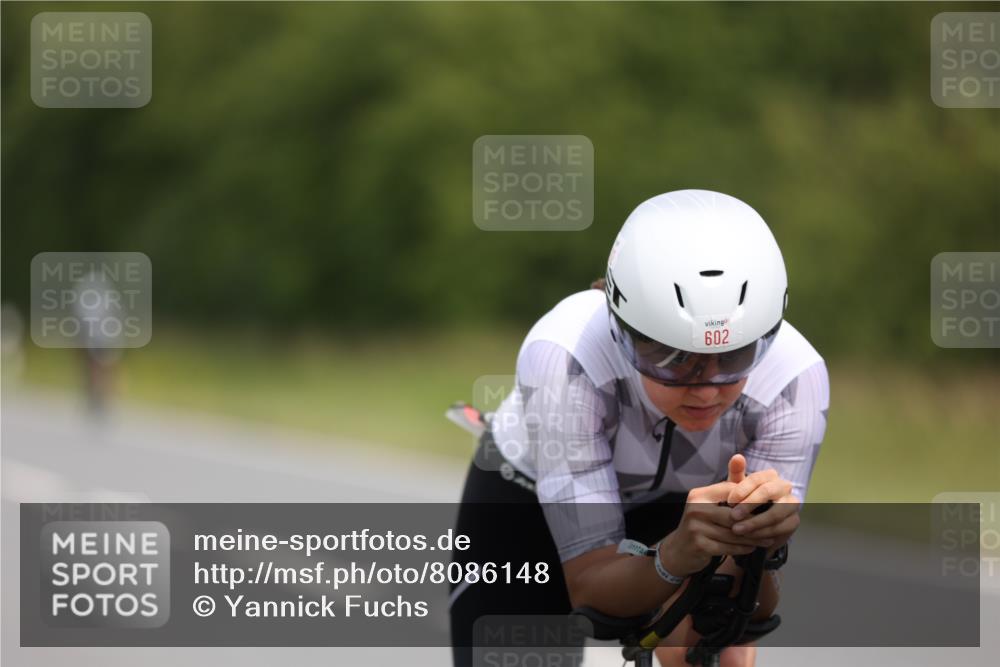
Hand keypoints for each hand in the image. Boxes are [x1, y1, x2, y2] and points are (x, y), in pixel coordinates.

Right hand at [660, 461, 775, 576]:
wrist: (679, 550)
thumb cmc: (700, 524)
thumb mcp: (710, 504)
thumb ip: (727, 487)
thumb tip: (740, 458)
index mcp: (699, 495)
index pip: (731, 492)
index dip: (749, 500)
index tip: (766, 506)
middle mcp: (695, 508)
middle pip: (733, 515)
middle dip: (754, 522)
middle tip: (771, 526)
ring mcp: (695, 527)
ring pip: (732, 533)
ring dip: (752, 538)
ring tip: (766, 540)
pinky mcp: (699, 544)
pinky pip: (727, 547)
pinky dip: (742, 548)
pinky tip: (751, 548)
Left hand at [725, 454, 799, 553]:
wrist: (756, 523)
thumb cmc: (744, 501)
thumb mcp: (737, 488)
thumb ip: (736, 473)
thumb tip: (737, 456)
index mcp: (770, 476)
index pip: (757, 479)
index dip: (742, 490)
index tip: (729, 502)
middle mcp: (784, 487)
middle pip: (768, 492)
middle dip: (749, 504)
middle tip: (733, 516)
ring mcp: (792, 504)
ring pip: (776, 512)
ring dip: (755, 523)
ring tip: (738, 530)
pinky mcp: (794, 521)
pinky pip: (780, 528)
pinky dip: (763, 533)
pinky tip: (750, 537)